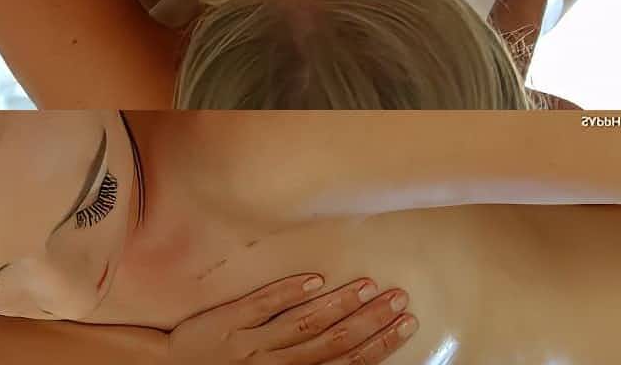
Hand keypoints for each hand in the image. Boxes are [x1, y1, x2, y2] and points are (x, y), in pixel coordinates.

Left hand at [168, 274, 417, 363]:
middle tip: (399, 299)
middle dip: (371, 322)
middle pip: (333, 343)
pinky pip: (263, 306)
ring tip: (370, 285)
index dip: (378, 345)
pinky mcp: (228, 323)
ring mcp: (251, 343)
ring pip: (304, 324)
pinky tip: (314, 279)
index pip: (344, 362)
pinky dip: (289, 294)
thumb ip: (300, 360)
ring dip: (341, 305)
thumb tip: (341, 348)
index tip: (405, 322)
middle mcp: (276, 364)